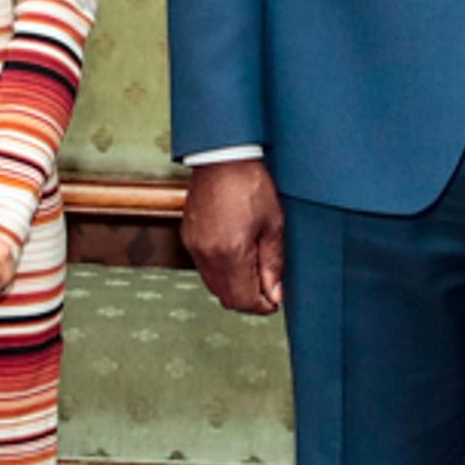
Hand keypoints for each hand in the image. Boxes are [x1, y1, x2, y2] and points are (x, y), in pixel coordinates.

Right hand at [183, 158, 285, 315]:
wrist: (221, 159)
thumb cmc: (249, 184)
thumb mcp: (273, 225)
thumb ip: (273, 264)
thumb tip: (275, 294)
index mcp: (231, 253)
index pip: (244, 300)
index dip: (262, 306)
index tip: (275, 301)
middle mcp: (207, 255)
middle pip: (227, 298)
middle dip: (249, 300)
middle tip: (268, 289)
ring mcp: (194, 248)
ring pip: (214, 286)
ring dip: (234, 287)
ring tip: (254, 271)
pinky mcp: (188, 239)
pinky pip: (205, 269)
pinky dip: (221, 272)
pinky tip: (237, 258)